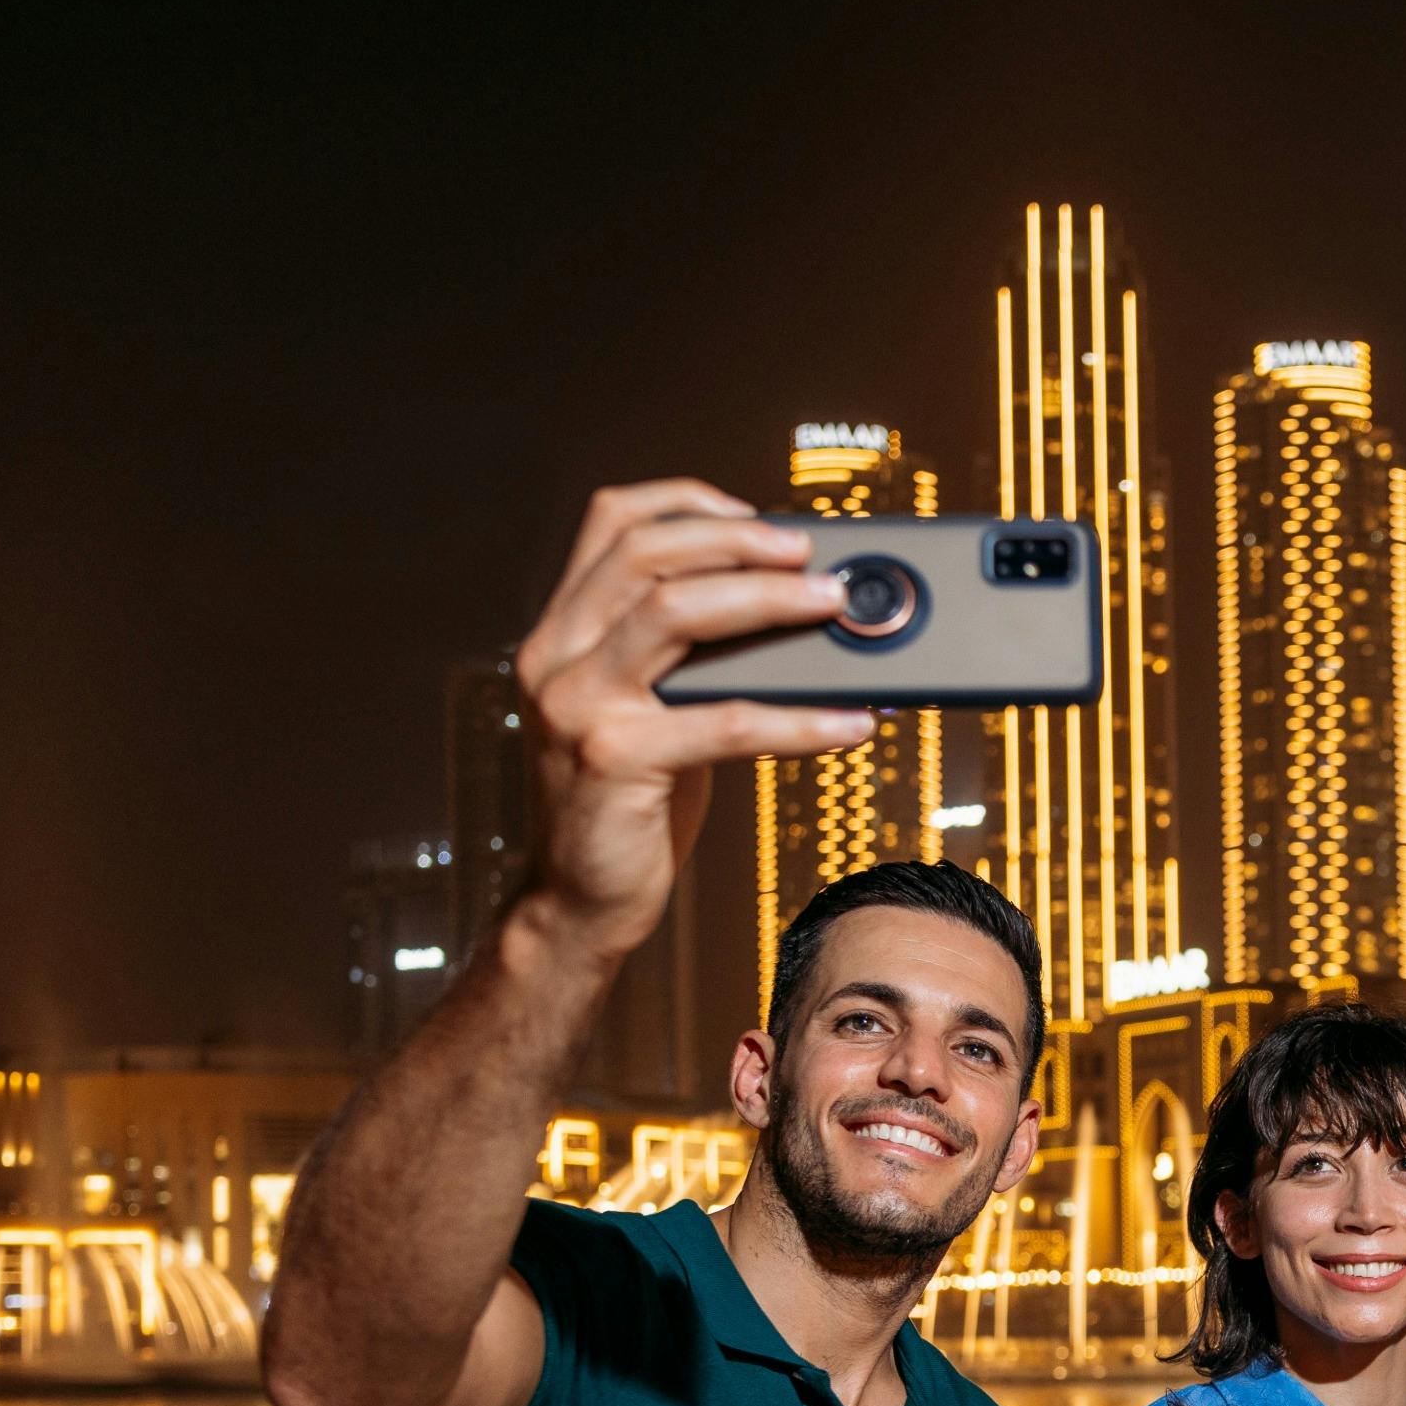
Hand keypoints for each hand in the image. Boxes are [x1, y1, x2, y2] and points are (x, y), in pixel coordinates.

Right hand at [509, 482, 876, 961]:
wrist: (578, 903)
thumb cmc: (630, 805)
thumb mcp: (651, 712)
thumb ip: (692, 659)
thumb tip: (799, 615)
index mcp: (562, 631)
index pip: (611, 523)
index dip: (687, 502)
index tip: (757, 513)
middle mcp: (555, 656)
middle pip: (646, 555)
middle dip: (739, 541)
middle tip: (811, 554)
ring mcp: (576, 706)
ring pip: (675, 615)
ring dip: (767, 600)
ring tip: (833, 605)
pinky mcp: (612, 760)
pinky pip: (725, 722)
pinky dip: (799, 719)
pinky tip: (850, 723)